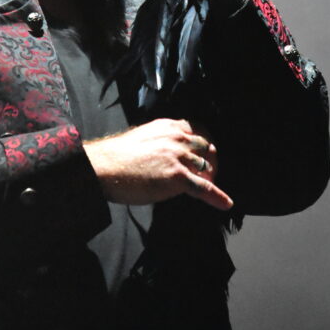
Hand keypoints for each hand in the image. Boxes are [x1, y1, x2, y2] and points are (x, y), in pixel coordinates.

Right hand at [83, 118, 232, 210]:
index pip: (196, 131)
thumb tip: (168, 155)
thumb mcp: (142, 137)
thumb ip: (160, 141)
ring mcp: (179, 157)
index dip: (203, 144)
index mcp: (168, 126)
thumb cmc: (116, 156)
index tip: (205, 153)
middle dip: (210, 161)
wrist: (104, 167)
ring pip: (206, 167)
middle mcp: (177, 138)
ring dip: (210, 178)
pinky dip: (217, 196)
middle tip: (210, 173)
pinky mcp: (178, 176)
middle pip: (206, 148)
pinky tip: (226, 203)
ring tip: (212, 188)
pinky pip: (204, 188)